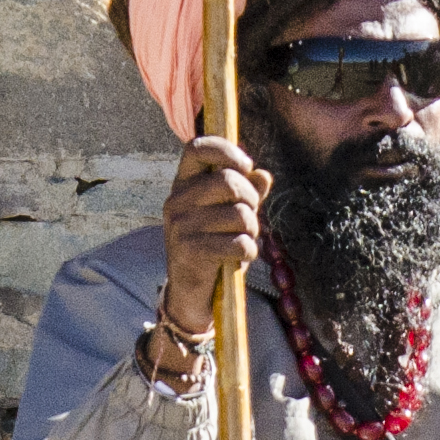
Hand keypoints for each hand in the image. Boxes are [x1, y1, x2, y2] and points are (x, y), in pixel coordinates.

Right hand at [159, 134, 267, 335]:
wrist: (192, 291)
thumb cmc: (213, 245)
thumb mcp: (229, 214)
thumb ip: (246, 192)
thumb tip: (263, 175)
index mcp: (183, 184)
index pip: (197, 147)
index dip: (226, 150)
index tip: (245, 166)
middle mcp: (176, 200)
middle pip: (229, 181)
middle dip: (251, 200)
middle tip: (250, 217)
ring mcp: (180, 226)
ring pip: (239, 214)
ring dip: (252, 230)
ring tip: (244, 240)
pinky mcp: (189, 251)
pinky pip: (237, 243)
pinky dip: (249, 251)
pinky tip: (241, 257)